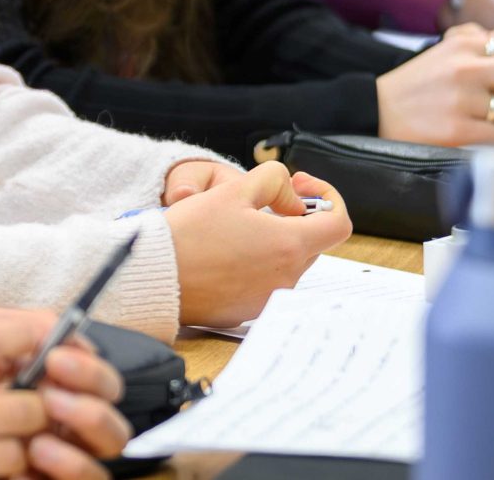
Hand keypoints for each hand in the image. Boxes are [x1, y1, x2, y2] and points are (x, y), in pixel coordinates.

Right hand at [164, 161, 350, 329]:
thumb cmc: (191, 232)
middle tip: (260, 204)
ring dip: (272, 242)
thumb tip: (294, 200)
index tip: (300, 188)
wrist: (155, 275)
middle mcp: (286, 278)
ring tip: (233, 229)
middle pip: (311, 242)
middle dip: (294, 219)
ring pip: (287, 262)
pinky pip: (265, 282)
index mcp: (289, 246)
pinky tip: (222, 254)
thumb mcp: (233, 190)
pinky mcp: (248, 311)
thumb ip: (274, 181)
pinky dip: (254, 265)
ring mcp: (268, 298)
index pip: (338, 224)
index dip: (327, 197)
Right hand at [376, 23, 493, 143]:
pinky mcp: (457, 128)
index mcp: (464, 45)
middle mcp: (465, 67)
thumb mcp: (449, 53)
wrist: (379, 109)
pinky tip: (474, 129)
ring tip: (486, 117)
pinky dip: (492, 135)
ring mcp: (461, 98)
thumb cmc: (420, 84)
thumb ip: (488, 48)